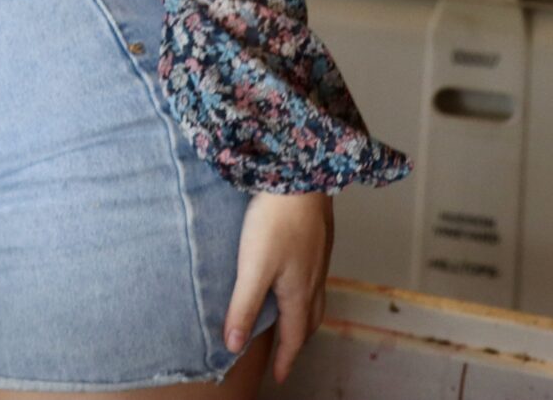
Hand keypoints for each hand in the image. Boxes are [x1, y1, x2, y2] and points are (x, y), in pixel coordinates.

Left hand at [226, 191, 330, 383]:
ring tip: (290, 319)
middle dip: (298, 340)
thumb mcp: (253, 268)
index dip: (285, 359)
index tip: (279, 377)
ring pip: (315, 298)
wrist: (302, 176)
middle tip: (287, 352)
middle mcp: (314, 279)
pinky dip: (306, 290)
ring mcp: (319, 258)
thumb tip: (234, 346)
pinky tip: (295, 275)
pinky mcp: (318, 238)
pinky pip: (315, 276)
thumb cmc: (276, 220)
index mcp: (299, 292)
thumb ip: (243, 307)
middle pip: (309, 320)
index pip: (293, 336)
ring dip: (304, 315)